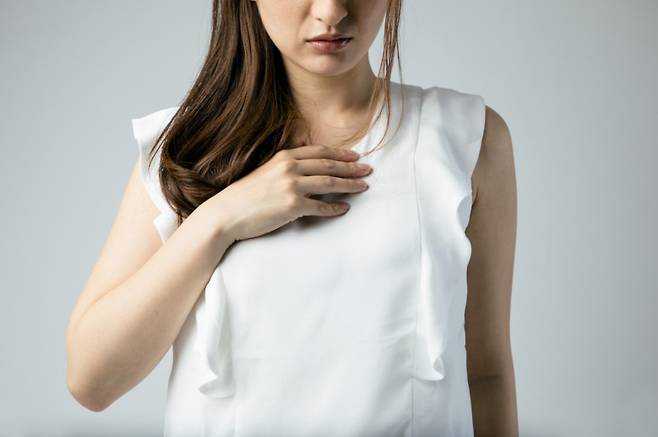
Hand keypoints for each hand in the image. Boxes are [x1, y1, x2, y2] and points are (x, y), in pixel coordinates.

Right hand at [208, 144, 372, 241]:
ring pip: (329, 183)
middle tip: (368, 169)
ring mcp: (292, 187)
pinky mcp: (292, 206)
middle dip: (352, 167)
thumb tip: (304, 158)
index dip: (341, 152)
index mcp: (284, 156)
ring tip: (364, 186)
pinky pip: (321, 206)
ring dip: (350, 185)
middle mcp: (290, 168)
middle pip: (329, 165)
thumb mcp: (265, 170)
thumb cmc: (245, 194)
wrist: (227, 213)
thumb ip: (285, 164)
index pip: (320, 151)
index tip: (356, 155)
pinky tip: (345, 208)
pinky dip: (335, 207)